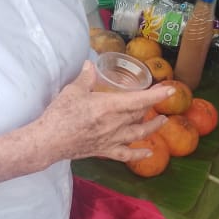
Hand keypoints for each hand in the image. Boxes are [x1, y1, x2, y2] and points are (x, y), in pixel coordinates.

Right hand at [37, 62, 172, 163]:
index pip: (139, 100)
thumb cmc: (60, 114)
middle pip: (140, 115)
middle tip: (157, 100)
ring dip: (152, 127)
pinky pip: (125, 154)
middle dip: (152, 107)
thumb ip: (86, 77)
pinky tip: (148, 152)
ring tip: (162, 121)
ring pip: (138, 133)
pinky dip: (138, 154)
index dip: (156, 95)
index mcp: (109, 106)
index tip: (170, 90)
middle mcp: (115, 124)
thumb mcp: (73, 90)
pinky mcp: (104, 150)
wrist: (49, 141)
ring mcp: (111, 139)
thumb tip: (90, 64)